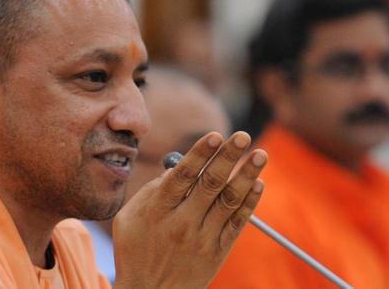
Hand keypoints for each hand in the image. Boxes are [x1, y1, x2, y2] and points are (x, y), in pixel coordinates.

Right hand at [112, 131, 265, 288]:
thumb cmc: (134, 251)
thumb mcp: (127, 219)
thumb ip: (150, 191)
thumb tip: (177, 167)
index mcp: (158, 211)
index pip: (183, 176)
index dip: (200, 154)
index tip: (215, 135)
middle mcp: (182, 223)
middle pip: (210, 184)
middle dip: (228, 157)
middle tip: (243, 136)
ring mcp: (202, 238)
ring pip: (229, 201)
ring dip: (247, 175)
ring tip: (261, 155)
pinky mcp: (217, 252)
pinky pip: (237, 223)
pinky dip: (250, 203)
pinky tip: (258, 184)